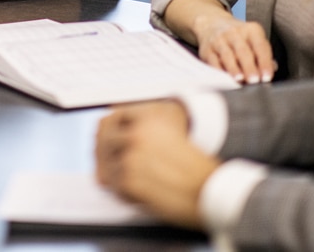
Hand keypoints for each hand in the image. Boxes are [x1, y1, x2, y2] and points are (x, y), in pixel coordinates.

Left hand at [95, 101, 216, 229]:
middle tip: (105, 170)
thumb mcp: (170, 132)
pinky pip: (115, 187)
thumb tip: (108, 132)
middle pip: (103, 142)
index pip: (109, 120)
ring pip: (106, 166)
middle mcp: (136, 133)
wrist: (211, 189)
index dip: (104, 134)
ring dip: (114, 177)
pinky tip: (138, 196)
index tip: (102, 144)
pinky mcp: (129, 179)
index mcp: (146, 118)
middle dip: (102, 157)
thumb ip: (142, 128)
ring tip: (128, 186)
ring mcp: (130, 156)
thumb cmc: (194, 165)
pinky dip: (124, 194)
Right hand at [192, 13, 275, 83]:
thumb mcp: (254, 39)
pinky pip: (213, 61)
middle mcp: (234, 32)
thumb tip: (272, 69)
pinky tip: (224, 78)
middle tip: (254, 80)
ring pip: (227, 55)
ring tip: (239, 79)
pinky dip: (219, 70)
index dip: (264, 62)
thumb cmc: (238, 37)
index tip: (267, 76)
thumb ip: (263, 54)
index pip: (260, 46)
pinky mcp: (207, 49)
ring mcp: (219, 40)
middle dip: (249, 67)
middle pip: (243, 51)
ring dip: (234, 68)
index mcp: (251, 30)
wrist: (212, 23)